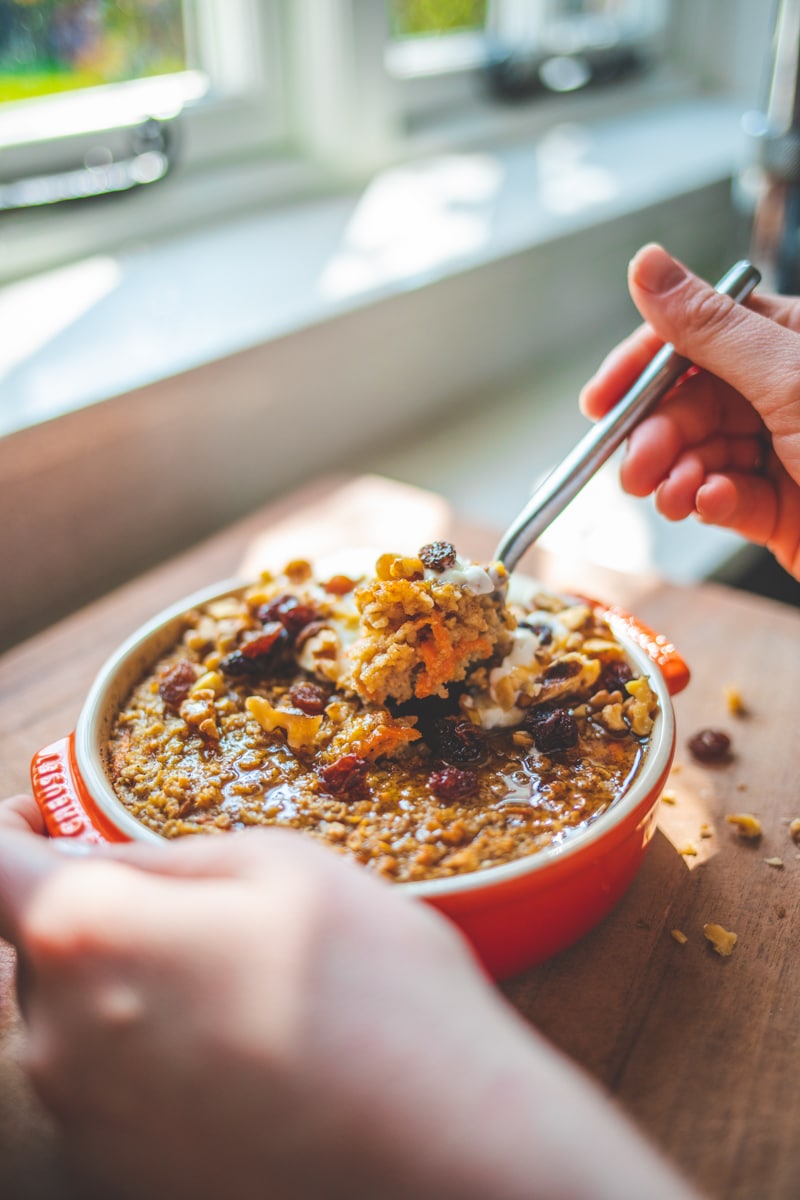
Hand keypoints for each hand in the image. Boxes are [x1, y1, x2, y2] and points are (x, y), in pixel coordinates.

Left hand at [0, 799, 699, 1199]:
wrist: (447, 1153)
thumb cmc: (373, 986)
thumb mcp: (277, 864)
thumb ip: (154, 855)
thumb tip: (81, 860)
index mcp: (84, 934)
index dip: (12, 836)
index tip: (40, 822)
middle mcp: (56, 1040)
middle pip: (44, 951)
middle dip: (99, 917)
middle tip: (202, 913)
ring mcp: (88, 1124)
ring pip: (81, 1023)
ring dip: (134, 993)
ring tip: (246, 990)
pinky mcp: (126, 1182)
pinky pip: (116, 1093)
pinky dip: (159, 1064)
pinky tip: (251, 1057)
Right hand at [580, 243, 799, 579]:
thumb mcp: (790, 376)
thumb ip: (709, 328)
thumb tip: (647, 265)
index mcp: (791, 344)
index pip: (697, 339)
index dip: (643, 367)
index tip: (600, 400)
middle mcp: (784, 393)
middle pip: (690, 404)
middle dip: (657, 435)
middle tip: (636, 466)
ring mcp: (783, 452)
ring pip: (700, 455)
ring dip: (678, 475)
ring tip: (673, 494)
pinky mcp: (780, 509)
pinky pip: (726, 499)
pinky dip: (711, 503)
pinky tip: (714, 504)